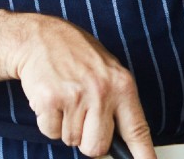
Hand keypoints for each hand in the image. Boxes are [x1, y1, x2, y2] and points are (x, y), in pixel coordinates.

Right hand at [9, 14, 155, 158]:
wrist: (39, 36)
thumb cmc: (74, 53)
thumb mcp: (107, 70)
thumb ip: (117, 102)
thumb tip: (126, 141)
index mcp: (121, 84)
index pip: (137, 130)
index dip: (144, 156)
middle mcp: (101, 91)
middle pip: (97, 147)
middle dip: (86, 139)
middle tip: (80, 114)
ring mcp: (75, 96)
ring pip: (71, 140)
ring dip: (65, 126)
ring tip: (64, 98)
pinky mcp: (50, 100)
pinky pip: (51, 132)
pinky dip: (48, 121)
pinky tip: (51, 98)